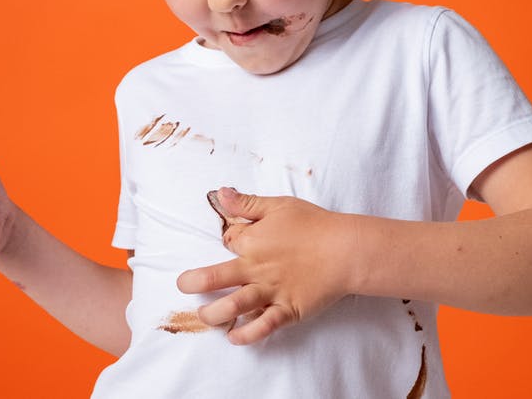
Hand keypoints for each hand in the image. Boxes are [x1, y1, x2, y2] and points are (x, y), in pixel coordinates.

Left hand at [177, 187, 356, 344]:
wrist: (347, 249)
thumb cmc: (315, 225)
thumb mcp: (280, 205)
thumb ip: (248, 204)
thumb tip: (220, 194)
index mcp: (252, 241)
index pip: (227, 241)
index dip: (228, 241)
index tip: (233, 243)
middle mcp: (256, 269)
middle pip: (214, 277)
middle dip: (193, 282)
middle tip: (184, 285)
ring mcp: (270, 292)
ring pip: (232, 305)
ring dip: (213, 313)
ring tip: (206, 316)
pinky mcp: (287, 310)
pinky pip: (262, 326)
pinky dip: (245, 334)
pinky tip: (234, 336)